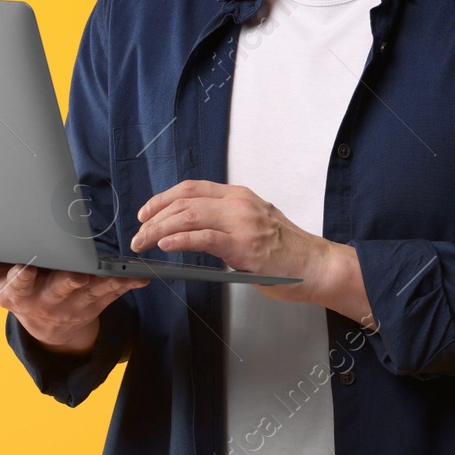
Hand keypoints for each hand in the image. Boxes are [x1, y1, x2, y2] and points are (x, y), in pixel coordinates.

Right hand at [0, 256, 146, 355]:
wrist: (47, 324)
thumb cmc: (15, 289)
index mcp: (20, 293)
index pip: (19, 286)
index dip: (22, 278)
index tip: (25, 267)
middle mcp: (48, 300)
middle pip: (60, 289)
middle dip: (70, 280)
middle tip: (78, 272)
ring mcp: (75, 302)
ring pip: (91, 291)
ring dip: (105, 282)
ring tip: (117, 271)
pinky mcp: (98, 299)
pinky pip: (115, 292)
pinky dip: (128, 283)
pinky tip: (141, 275)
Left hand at [130, 180, 372, 324]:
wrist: (316, 265)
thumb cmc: (287, 251)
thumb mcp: (253, 224)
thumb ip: (226, 222)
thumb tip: (192, 230)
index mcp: (239, 196)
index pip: (191, 188)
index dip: (162, 198)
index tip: (145, 213)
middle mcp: (239, 203)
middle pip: (184, 200)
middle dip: (153, 216)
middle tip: (138, 234)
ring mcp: (242, 222)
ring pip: (188, 216)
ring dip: (159, 229)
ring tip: (143, 242)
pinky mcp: (244, 245)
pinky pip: (203, 237)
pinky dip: (179, 240)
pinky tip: (165, 244)